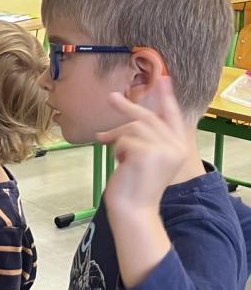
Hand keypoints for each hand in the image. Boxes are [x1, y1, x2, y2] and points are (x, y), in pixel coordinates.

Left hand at [97, 77, 187, 214]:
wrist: (133, 210)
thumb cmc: (134, 188)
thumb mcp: (144, 159)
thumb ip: (143, 139)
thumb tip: (128, 121)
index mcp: (178, 148)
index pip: (173, 118)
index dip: (166, 98)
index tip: (162, 79)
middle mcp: (176, 147)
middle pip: (148, 118)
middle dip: (128, 106)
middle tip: (111, 97)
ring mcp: (164, 149)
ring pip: (133, 127)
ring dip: (117, 138)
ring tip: (116, 155)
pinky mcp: (147, 153)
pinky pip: (124, 140)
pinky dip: (116, 149)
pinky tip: (121, 165)